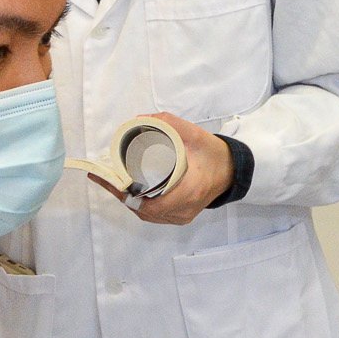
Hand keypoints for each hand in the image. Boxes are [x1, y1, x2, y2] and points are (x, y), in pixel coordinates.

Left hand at [85, 111, 232, 225]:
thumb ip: (169, 124)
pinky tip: (129, 191)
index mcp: (189, 192)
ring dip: (129, 199)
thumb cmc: (213, 154)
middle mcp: (184, 210)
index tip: (110, 179)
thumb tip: (139, 120)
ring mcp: (182, 216)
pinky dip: (140, 204)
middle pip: (144, 209)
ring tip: (113, 182)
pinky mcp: (181, 217)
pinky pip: (155, 215)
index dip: (126, 194)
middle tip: (104, 176)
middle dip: (122, 193)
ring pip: (147, 214)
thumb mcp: (194, 135)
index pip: (152, 204)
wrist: (233, 171)